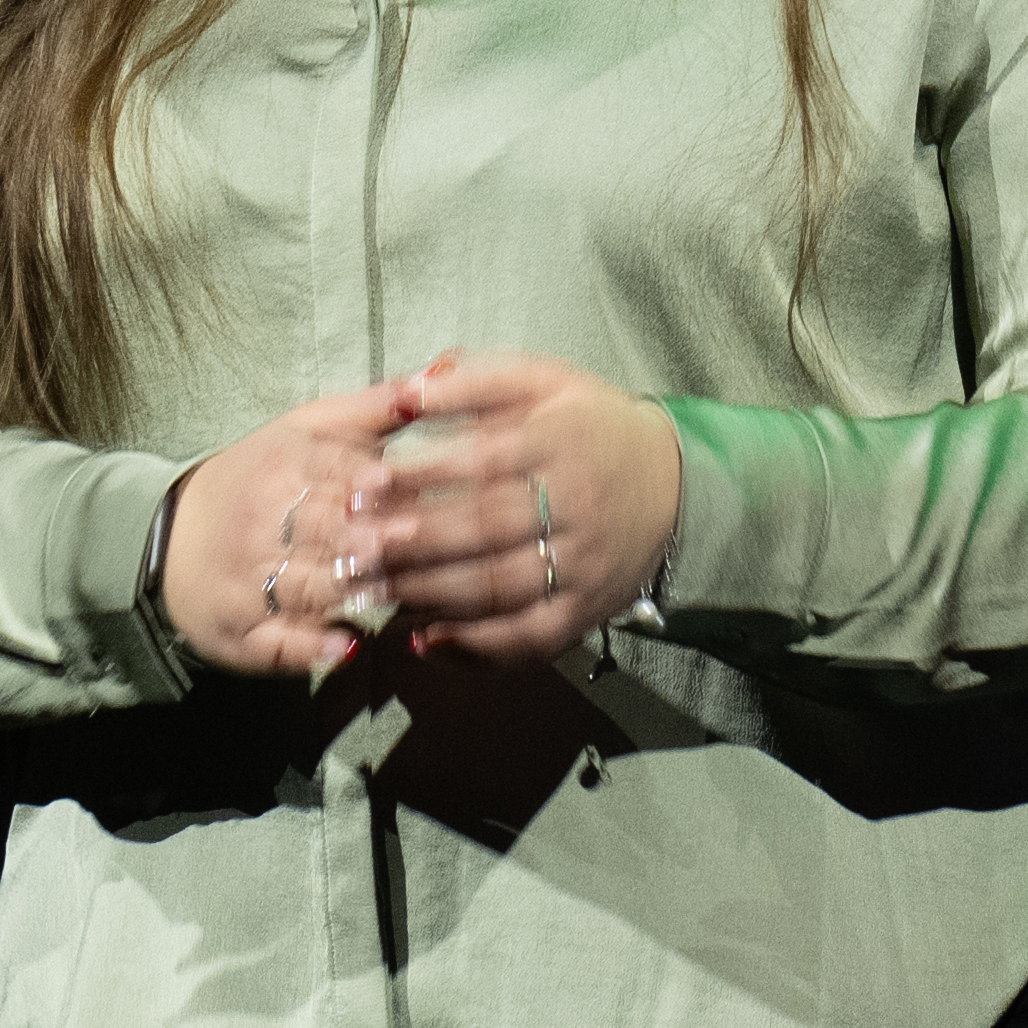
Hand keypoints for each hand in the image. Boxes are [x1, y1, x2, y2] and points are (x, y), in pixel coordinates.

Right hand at [151, 383, 413, 683]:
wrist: (172, 538)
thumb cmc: (261, 478)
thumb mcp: (306, 431)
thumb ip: (375, 408)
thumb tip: (446, 366)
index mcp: (281, 467)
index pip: (324, 470)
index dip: (359, 478)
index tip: (389, 481)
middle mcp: (261, 524)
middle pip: (319, 530)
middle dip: (362, 536)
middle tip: (403, 541)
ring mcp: (250, 583)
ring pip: (305, 587)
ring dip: (347, 592)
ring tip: (388, 593)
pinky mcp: (243, 635)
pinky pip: (277, 645)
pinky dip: (310, 649)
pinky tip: (345, 647)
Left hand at [327, 348, 686, 668]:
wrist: (674, 485)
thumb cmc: (590, 427)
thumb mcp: (545, 383)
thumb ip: (476, 381)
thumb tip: (406, 390)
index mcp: (562, 441)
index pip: (483, 459)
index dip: (419, 475)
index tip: (360, 485)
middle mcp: (577, 505)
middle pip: (485, 527)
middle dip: (412, 541)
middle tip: (352, 549)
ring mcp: (583, 565)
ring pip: (499, 587)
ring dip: (428, 595)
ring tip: (371, 593)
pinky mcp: (586, 611)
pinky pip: (528, 638)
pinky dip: (474, 647)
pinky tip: (424, 641)